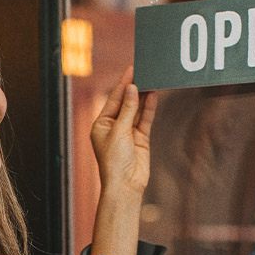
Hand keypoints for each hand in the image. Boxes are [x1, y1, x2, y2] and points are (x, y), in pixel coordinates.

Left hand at [91, 65, 157, 194]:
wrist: (125, 185)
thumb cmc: (114, 161)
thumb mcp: (119, 131)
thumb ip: (128, 109)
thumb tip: (133, 89)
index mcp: (101, 124)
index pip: (113, 100)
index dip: (123, 84)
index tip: (131, 70)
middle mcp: (113, 127)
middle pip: (125, 103)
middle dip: (134, 88)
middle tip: (144, 71)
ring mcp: (127, 132)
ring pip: (137, 110)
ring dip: (143, 96)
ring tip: (151, 80)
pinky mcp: (140, 139)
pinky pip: (145, 120)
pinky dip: (149, 108)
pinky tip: (154, 95)